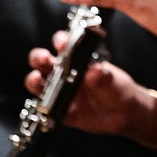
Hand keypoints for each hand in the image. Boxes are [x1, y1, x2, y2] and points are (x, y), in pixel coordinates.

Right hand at [25, 31, 154, 137]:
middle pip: (43, 60)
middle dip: (39, 57)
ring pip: (38, 82)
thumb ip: (103, 77)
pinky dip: (41, 106)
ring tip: (36, 79)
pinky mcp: (58, 110)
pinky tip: (43, 107)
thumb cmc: (118, 90)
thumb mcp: (113, 82)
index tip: (63, 43)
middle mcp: (64, 72)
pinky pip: (44, 107)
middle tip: (45, 59)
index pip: (64, 44)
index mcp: (78, 58)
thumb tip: (95, 71)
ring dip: (33, 79)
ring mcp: (59, 91)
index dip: (60, 41)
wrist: (123, 115)